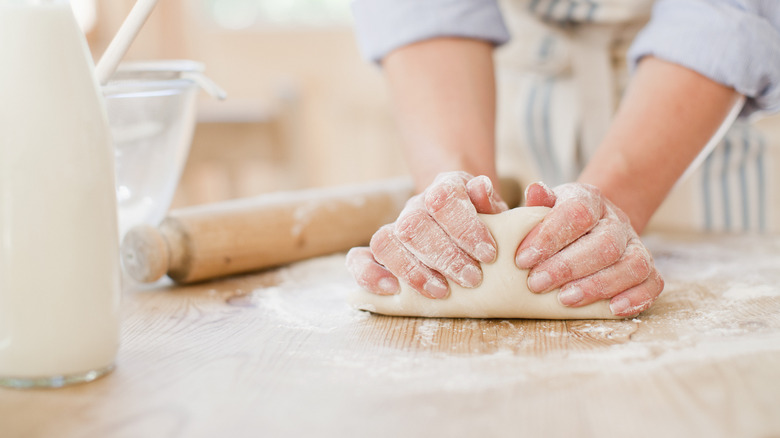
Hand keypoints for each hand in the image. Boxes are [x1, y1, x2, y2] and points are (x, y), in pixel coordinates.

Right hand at [346, 172, 507, 297]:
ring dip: (412, 271)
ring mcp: (395, 228)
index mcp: (445, 188)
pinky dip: (369, 275)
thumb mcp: (496, 211)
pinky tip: (392, 291)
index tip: (488, 254)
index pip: (443, 198)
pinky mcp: (381, 253)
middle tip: (472, 279)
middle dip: (445, 256)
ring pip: (385, 241)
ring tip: (441, 292)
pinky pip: (358, 259)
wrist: (466, 222)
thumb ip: (491, 202)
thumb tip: (481, 188)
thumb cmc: (486, 222)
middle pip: (413, 224)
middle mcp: (416, 206)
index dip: (464, 227)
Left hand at [517, 182, 663, 316]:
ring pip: (632, 265)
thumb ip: (539, 203)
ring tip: (565, 300)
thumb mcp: (545, 207)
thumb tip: (534, 190)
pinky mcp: (648, 270)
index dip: (550, 237)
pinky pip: (652, 283)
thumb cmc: (559, 221)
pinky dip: (635, 298)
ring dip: (597, 285)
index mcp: (590, 200)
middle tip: (536, 283)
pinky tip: (611, 310)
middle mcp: (618, 221)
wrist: (592, 226)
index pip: (578, 213)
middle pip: (605, 244)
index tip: (522, 259)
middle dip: (568, 267)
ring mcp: (636, 245)